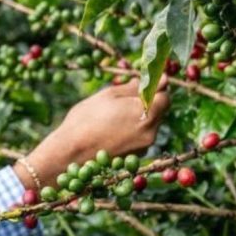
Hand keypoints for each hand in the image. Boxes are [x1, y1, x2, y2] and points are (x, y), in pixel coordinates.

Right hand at [17, 79, 170, 188]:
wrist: (70, 153)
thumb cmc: (86, 119)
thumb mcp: (109, 95)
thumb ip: (135, 87)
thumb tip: (157, 80)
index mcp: (147, 112)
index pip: (165, 96)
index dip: (156, 88)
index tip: (145, 83)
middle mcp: (151, 130)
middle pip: (160, 111)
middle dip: (148, 102)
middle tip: (126, 98)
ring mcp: (144, 146)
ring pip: (150, 124)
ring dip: (140, 116)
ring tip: (115, 115)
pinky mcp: (136, 156)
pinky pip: (141, 137)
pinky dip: (133, 130)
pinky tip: (114, 129)